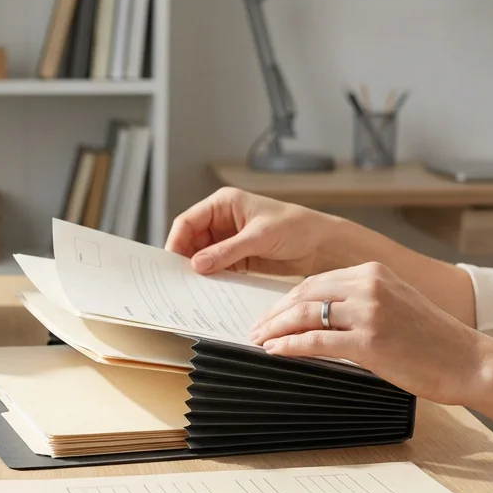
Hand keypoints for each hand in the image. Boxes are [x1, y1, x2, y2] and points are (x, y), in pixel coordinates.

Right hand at [166, 187, 347, 275]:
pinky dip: (212, 278)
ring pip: (202, 256)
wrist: (321, 245)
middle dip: (185, 258)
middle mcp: (222, 220)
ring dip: (198, 271)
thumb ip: (226, 251)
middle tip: (179, 279)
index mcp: (224, 203)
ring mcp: (229, 240)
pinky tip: (209, 289)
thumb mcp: (259, 237)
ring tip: (193, 287)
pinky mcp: (237, 258)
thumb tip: (197, 264)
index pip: (188, 221)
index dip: (177, 241)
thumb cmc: (296, 227)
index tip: (171, 262)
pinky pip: (216, 268)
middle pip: (191, 240)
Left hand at [246, 262, 492, 404]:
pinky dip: (289, 346)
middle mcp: (370, 285)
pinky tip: (275, 352)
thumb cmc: (435, 341)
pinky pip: (316, 341)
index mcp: (374, 272)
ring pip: (305, 315)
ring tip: (259, 340)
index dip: (286, 299)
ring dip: (275, 329)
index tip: (270, 313)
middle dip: (274, 313)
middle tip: (256, 328)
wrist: (470, 361)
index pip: (315, 281)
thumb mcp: (396, 305)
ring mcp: (370, 312)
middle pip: (304, 294)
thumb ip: (361, 303)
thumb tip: (318, 317)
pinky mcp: (369, 342)